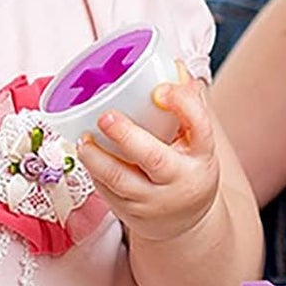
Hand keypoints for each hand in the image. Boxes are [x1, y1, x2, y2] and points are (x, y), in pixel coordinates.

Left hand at [76, 62, 222, 243]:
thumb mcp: (196, 140)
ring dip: (97, 158)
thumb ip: (186, 104)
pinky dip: (93, 171)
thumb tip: (171, 65)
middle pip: (154, 158)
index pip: (199, 127)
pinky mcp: (131, 214)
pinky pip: (107, 192)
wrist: (185, 221)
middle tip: (104, 117)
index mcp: (201, 155)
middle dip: (126, 136)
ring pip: (120, 180)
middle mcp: (180, 179)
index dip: (182, 105)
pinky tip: (86, 154)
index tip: (160, 89)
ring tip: (83, 139)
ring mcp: (154, 201)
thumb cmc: (187, 166)